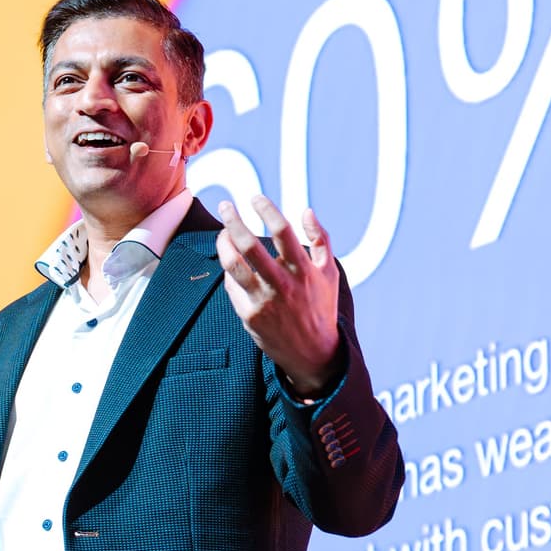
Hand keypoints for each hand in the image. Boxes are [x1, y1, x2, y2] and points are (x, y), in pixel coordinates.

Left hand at [215, 197, 341, 396]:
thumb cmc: (320, 306)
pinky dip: (230, 269)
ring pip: (233, 265)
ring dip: (222, 244)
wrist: (312, 352)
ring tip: (221, 232)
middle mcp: (282, 284)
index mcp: (304, 270)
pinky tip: (231, 261)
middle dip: (233, 220)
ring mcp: (263, 300)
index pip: (283, 231)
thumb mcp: (329, 273)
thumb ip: (321, 239)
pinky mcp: (249, 314)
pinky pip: (232, 285)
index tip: (255, 197)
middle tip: (225, 205)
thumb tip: (307, 211)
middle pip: (250, 245)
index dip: (267, 210)